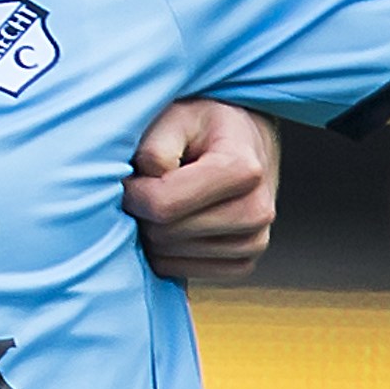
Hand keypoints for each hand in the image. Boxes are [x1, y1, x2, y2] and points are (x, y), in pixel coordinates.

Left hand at [128, 98, 277, 283]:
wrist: (244, 141)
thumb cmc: (204, 125)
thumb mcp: (176, 116)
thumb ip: (155, 146)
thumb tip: (146, 181)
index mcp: (243, 169)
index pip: (163, 205)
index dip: (133, 192)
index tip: (132, 175)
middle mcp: (256, 211)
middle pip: (164, 234)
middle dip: (142, 211)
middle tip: (147, 186)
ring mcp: (253, 242)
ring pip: (168, 257)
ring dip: (152, 231)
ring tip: (167, 199)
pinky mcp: (243, 264)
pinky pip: (180, 272)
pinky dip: (166, 251)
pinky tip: (177, 221)